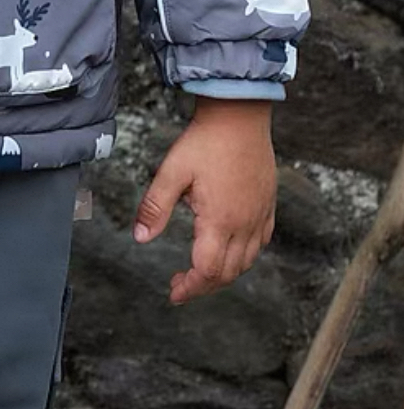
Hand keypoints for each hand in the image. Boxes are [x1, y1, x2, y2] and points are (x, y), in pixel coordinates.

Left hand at [133, 96, 276, 303]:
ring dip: (223, 273)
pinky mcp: (268, 205)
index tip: (174, 292)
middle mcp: (245, 224)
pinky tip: (231, 248)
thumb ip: (155, 206)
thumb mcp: (172, 171)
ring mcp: (260, 215)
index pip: (207, 270)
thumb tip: (140, 237)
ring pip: (246, 261)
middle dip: (203, 285)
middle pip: (228, 272)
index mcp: (220, 220)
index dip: (190, 287)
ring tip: (201, 270)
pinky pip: (260, 242)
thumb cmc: (205, 140)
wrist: (239, 115)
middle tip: (181, 284)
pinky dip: (244, 255)